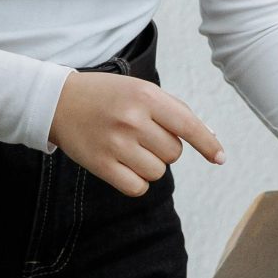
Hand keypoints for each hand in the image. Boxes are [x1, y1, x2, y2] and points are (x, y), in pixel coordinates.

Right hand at [51, 71, 221, 196]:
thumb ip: (174, 110)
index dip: (207, 144)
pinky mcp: (101, 164)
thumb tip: (209, 137)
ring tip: (129, 147)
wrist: (58, 102)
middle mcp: (132, 119)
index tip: (220, 158)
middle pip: (173, 153)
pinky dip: (136, 181)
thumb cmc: (107, 96)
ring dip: (150, 165)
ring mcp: (116, 143)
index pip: (187, 124)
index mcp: (145, 96)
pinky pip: (138, 187)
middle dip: (164, 148)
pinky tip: (123, 165)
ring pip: (157, 171)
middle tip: (141, 134)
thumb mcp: (140, 90)